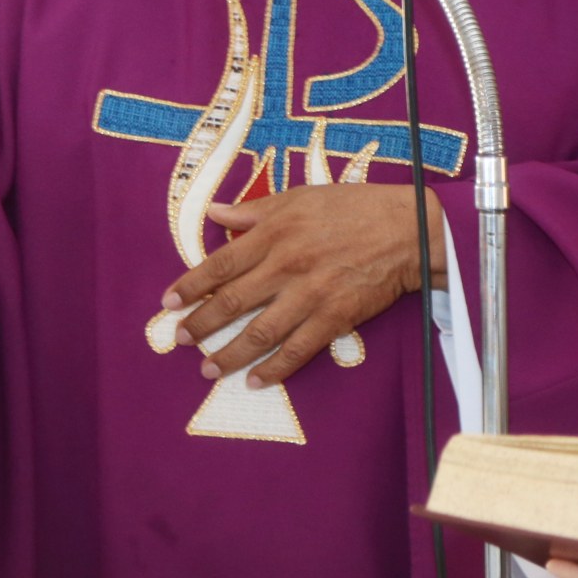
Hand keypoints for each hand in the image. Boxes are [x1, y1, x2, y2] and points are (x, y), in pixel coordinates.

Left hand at [161, 182, 444, 384]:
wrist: (408, 229)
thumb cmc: (352, 207)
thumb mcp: (299, 196)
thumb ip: (254, 209)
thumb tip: (215, 211)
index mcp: (274, 233)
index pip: (220, 264)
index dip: (191, 286)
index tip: (169, 302)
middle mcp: (286, 266)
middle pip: (233, 302)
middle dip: (201, 325)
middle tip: (179, 340)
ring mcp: (310, 295)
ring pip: (260, 333)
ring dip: (229, 355)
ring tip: (207, 370)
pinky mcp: (335, 318)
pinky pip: (298, 350)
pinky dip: (275, 369)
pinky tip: (255, 381)